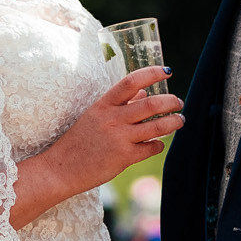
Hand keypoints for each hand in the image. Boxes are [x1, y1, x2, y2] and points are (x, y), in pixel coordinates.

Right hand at [34, 67, 183, 199]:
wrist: (60, 169)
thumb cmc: (78, 141)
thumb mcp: (95, 115)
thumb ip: (120, 104)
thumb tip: (144, 93)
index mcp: (103, 104)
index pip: (131, 81)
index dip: (152, 73)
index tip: (167, 72)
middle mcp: (112, 119)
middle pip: (151, 104)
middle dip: (171, 101)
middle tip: (178, 103)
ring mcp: (119, 138)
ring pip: (158, 126)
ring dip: (174, 122)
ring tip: (179, 120)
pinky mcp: (124, 157)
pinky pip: (151, 148)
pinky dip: (159, 144)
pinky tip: (157, 144)